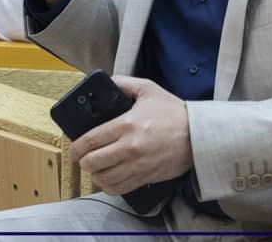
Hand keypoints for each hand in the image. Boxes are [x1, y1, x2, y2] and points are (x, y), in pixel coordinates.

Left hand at [70, 75, 192, 195]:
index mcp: (126, 125)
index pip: (91, 141)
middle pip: (93, 162)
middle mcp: (129, 148)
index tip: (73, 148)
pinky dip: (109, 186)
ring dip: (95, 174)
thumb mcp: (148, 89)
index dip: (76, 147)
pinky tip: (108, 178)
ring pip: (104, 179)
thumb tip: (107, 82)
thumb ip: (124, 83)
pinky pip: (120, 189)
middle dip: (83, 161)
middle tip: (83, 157)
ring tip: (96, 168)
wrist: (198, 135)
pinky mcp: (146, 178)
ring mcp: (137, 165)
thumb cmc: (174, 113)